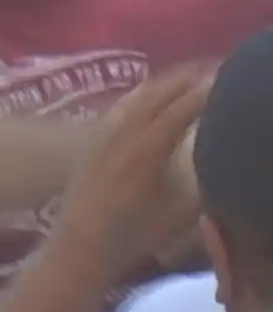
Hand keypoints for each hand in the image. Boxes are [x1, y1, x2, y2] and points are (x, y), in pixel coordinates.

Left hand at [49, 64, 211, 281]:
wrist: (81, 242)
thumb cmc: (136, 234)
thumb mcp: (182, 211)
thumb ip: (206, 177)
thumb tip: (228, 154)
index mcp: (147, 148)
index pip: (183, 107)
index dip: (209, 90)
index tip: (231, 79)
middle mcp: (123, 130)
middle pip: (159, 90)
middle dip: (190, 76)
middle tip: (220, 69)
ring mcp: (104, 129)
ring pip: (139, 93)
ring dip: (168, 80)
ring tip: (195, 74)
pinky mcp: (92, 135)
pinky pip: (122, 103)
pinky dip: (145, 91)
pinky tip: (156, 93)